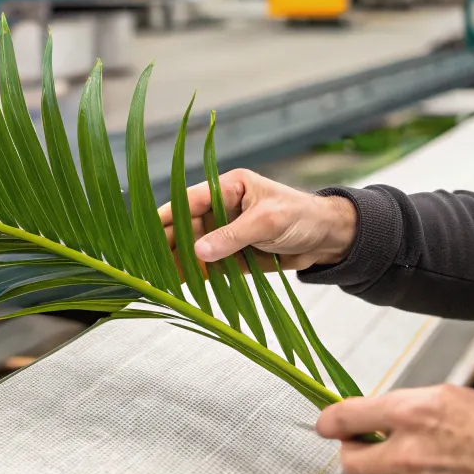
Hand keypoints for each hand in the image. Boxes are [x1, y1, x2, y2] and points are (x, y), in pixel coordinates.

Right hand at [157, 168, 357, 270]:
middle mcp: (221, 210)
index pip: (189, 200)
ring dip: (175, 262)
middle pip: (185, 227)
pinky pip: (207, 266)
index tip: (145, 230)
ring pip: (192, 248)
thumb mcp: (268, 222)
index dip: (166, 215)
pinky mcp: (232, 256)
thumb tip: (198, 251)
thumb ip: (233, 236)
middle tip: (144, 261)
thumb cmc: (303, 216)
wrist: (330, 240)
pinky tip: (176, 285)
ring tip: (154, 278)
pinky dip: (193, 275)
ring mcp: (225, 234)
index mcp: (227, 188)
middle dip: (165, 244)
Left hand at [316, 385, 473, 473]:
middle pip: (349, 463)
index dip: (329, 421)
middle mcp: (406, 454)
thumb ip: (395, 405)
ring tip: (421, 464)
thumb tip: (362, 414)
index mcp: (408, 415)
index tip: (325, 424)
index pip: (347, 417)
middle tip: (366, 447)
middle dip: (353, 454)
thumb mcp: (438, 395)